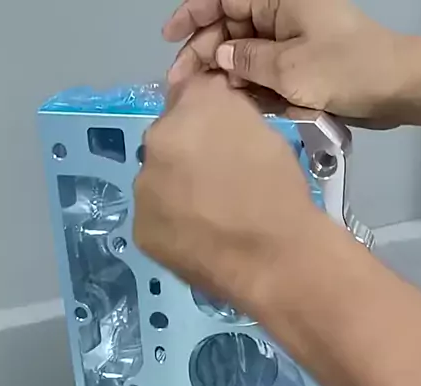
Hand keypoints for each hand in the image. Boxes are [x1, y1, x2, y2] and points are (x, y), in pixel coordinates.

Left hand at [133, 74, 322, 312]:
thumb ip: (227, 106)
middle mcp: (155, 142)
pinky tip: (199, 236)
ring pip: (158, 180)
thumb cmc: (277, 190)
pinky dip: (172, 223)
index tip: (224, 136)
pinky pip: (156, 218)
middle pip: (168, 139)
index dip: (208, 115)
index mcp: (191, 107)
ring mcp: (143, 191)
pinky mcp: (142, 232)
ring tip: (210, 213)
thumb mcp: (264, 129)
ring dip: (176, 188)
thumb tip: (211, 104)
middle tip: (219, 178)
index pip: (190, 92)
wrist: (273, 259)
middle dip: (187, 152)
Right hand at [163, 0, 408, 124]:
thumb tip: (219, 59)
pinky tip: (233, 110)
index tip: (169, 39)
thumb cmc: (344, 69)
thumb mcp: (289, 67)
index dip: (192, 15)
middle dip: (204, 55)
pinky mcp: (297, 69)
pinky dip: (249, 92)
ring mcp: (289, 43)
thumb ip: (247, 63)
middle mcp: (280, 16)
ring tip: (203, 105)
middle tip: (182, 89)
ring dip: (225, 80)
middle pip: (228, 30)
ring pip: (243, 57)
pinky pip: (262, 77)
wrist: (394, 89)